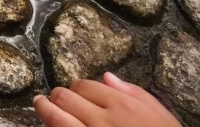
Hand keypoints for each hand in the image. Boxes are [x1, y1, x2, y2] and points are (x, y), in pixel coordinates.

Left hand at [34, 73, 180, 126]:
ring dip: (44, 109)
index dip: (76, 87)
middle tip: (52, 97)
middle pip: (65, 98)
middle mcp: (102, 121)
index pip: (84, 86)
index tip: (73, 91)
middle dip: (57, 95)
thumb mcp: (160, 114)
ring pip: (55, 118)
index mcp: (122, 106)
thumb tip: (107, 77)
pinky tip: (50, 126)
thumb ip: (133, 93)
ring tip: (39, 104)